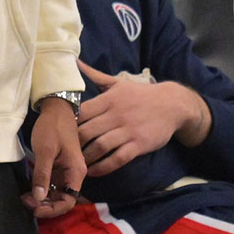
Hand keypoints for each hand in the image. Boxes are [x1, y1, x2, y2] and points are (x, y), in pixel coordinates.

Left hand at [25, 95, 84, 217]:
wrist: (56, 109)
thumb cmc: (52, 128)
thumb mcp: (45, 150)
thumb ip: (42, 175)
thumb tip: (39, 198)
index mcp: (76, 172)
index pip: (68, 201)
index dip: (52, 209)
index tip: (34, 209)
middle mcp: (74, 175)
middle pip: (62, 200)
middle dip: (44, 205)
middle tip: (25, 201)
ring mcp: (66, 171)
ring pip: (56, 194)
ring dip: (42, 199)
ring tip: (25, 197)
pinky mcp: (58, 167)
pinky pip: (52, 185)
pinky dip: (41, 190)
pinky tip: (29, 190)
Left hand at [76, 61, 206, 177]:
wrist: (172, 104)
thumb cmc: (141, 94)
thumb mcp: (117, 82)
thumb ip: (94, 75)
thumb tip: (74, 61)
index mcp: (108, 99)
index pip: (82, 112)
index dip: (69, 124)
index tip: (61, 132)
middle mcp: (116, 114)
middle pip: (87, 131)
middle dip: (73, 144)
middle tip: (64, 152)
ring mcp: (128, 130)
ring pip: (100, 147)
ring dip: (86, 158)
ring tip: (77, 165)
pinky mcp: (139, 144)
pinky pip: (118, 158)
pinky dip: (103, 167)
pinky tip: (94, 171)